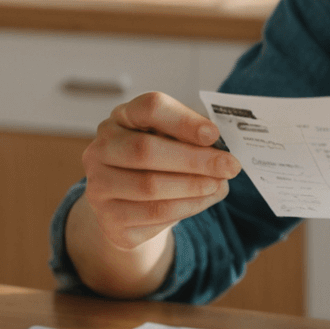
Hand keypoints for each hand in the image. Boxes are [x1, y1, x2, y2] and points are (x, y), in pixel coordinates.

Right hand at [79, 92, 240, 251]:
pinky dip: (186, 207)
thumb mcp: (171, 141)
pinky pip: (152, 214)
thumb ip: (191, 139)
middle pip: (145, 150)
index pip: (148, 108)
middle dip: (195, 160)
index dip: (183, 121)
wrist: (130, 207)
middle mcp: (100, 149)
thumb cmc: (157, 164)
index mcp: (121, 118)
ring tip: (220, 185)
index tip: (214, 134)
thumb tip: (222, 150)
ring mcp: (99, 185)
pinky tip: (205, 200)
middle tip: (230, 166)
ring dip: (193, 186)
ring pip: (149, 186)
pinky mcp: (109, 220)